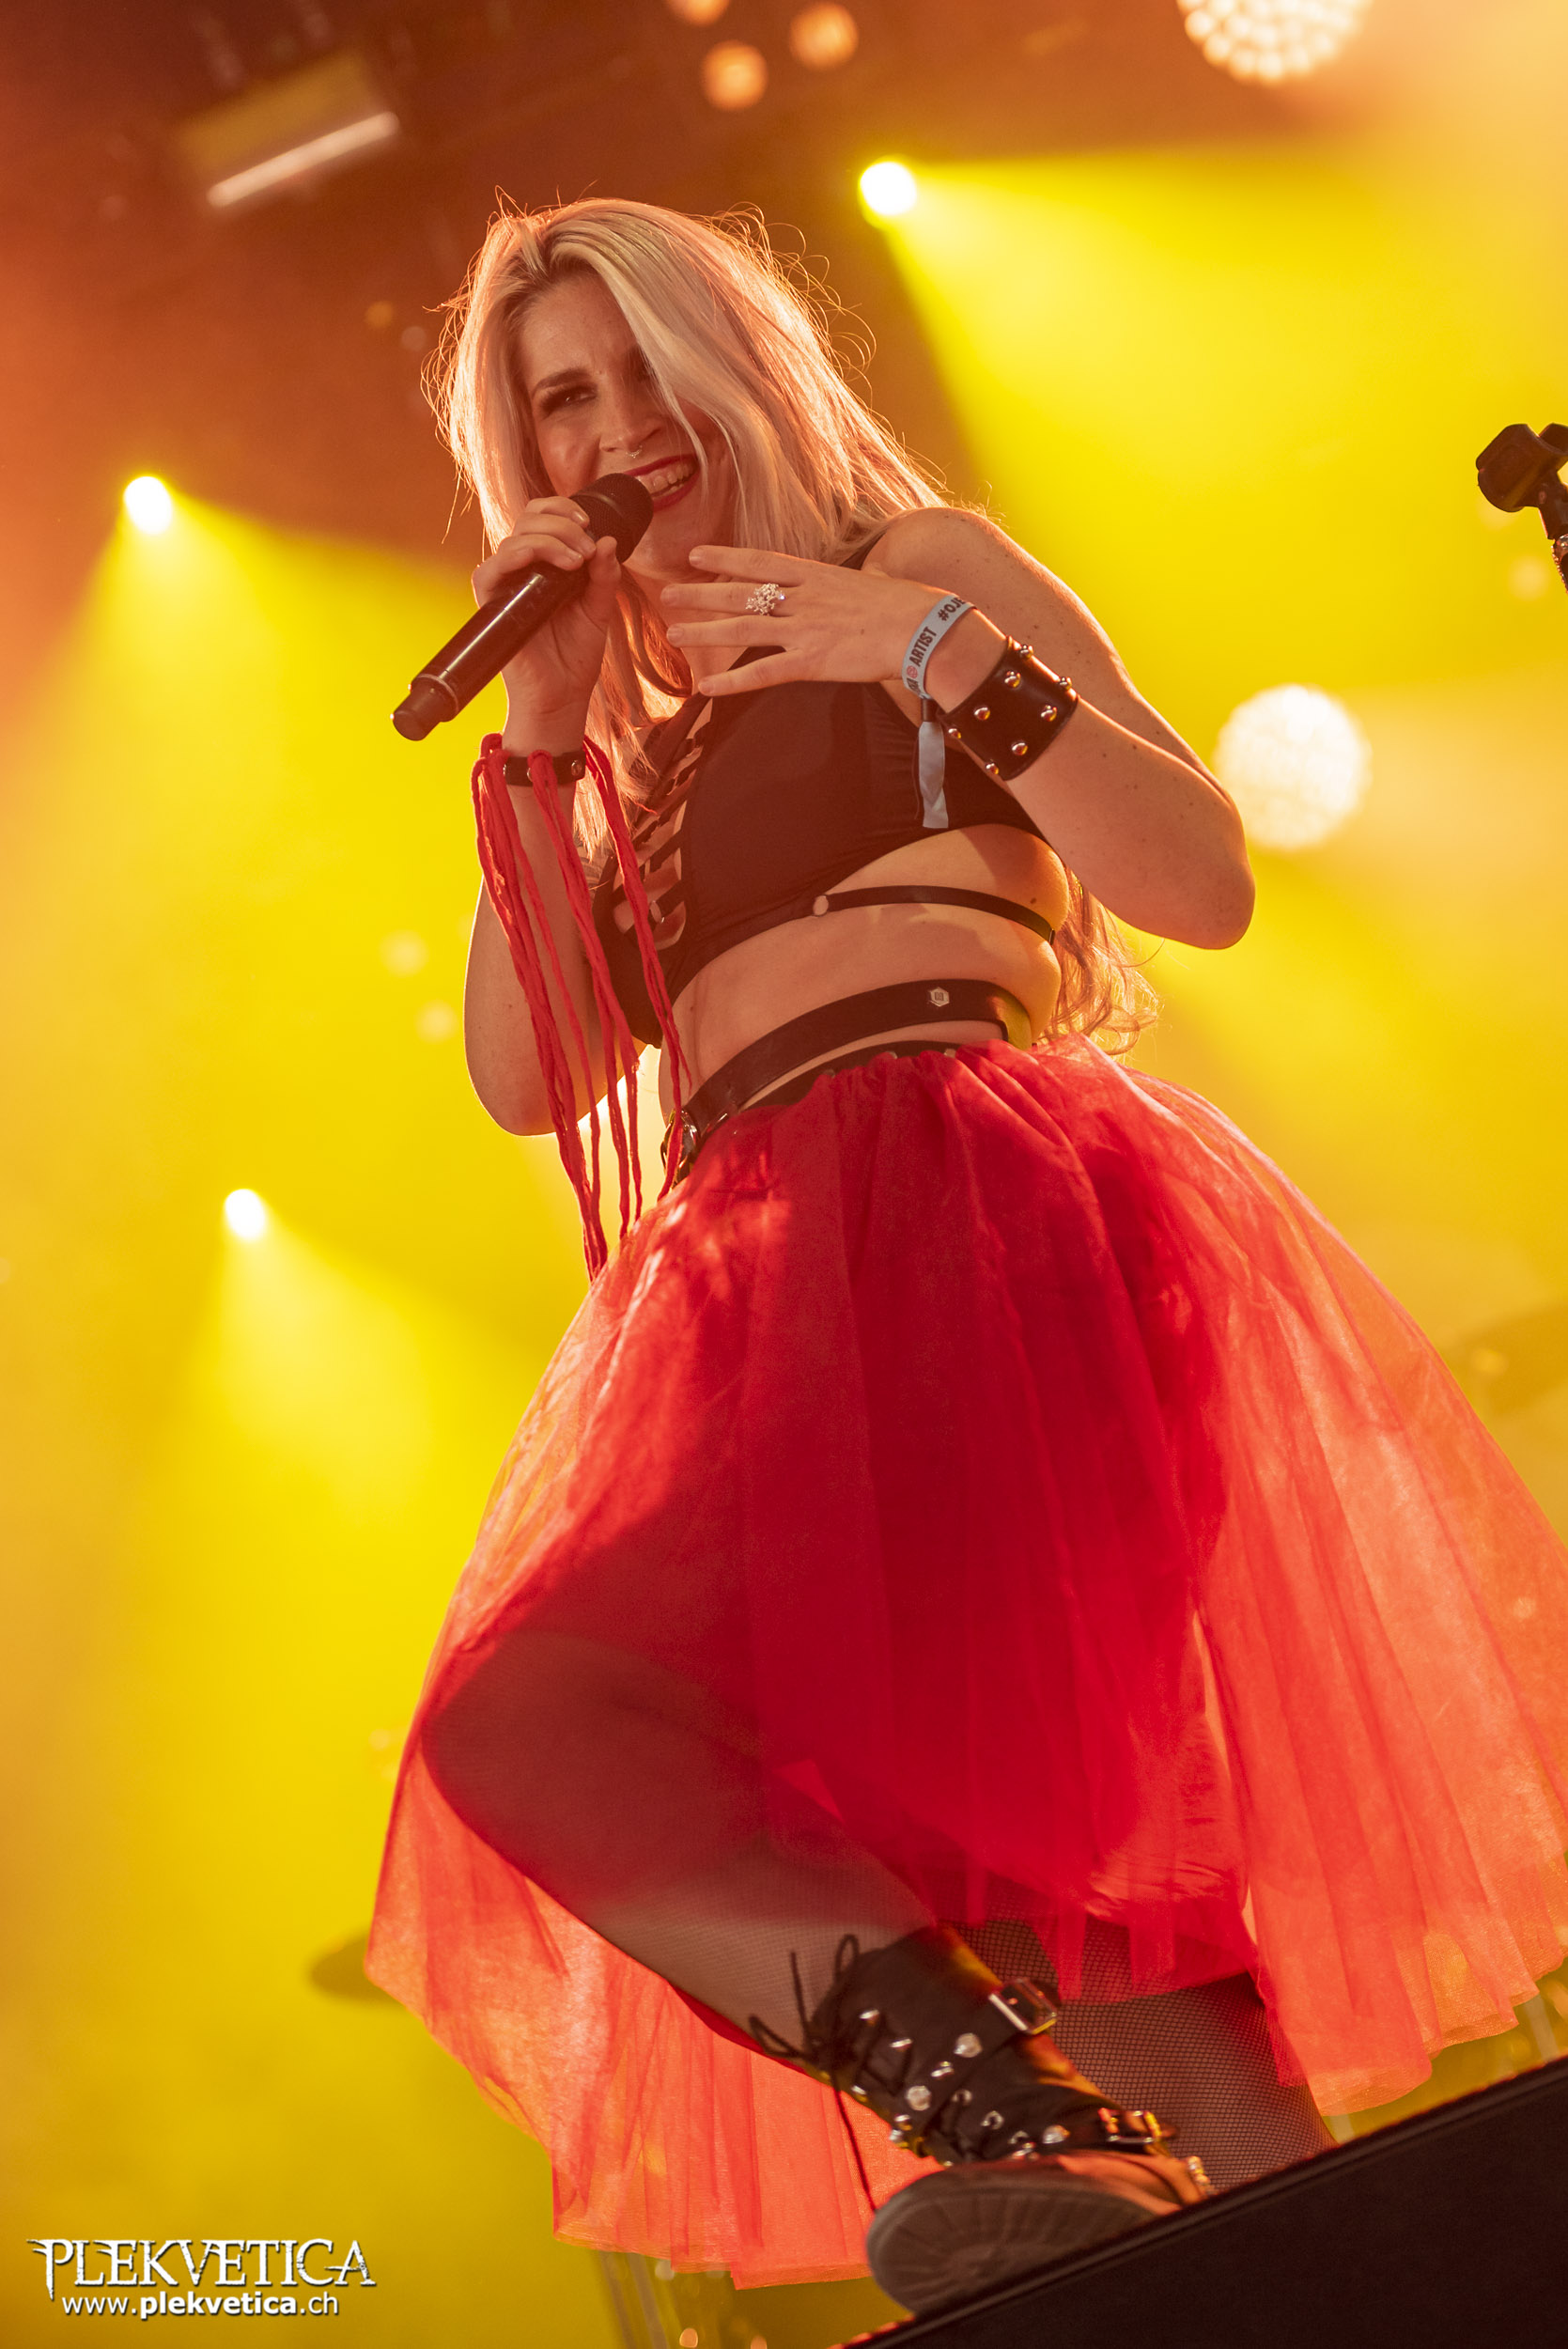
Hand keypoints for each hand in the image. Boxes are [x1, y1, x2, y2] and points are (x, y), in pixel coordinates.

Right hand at [472, 495, 622, 750]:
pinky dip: (519, 555)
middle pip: (527, 519)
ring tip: (578, 561)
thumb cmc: (576, 655)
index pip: (540, 517)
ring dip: (550, 538)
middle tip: (587, 547)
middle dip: (562, 523)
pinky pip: (492, 567)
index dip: (562, 508)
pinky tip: (548, 561)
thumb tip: (608, 540)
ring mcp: (504, 585)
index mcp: (542, 564)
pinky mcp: (491, 604)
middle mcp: (520, 570)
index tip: (590, 523)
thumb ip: (604, 575)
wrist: (563, 695)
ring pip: (514, 538)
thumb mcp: (598, 608)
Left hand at [661, 543, 964, 698]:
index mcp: (817, 576)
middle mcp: (803, 598)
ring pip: (741, 630)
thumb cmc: (908, 608)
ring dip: (703, 633)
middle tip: (669, 593)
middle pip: (740, 593)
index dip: (726, 558)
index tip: (697, 555)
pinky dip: (732, 682)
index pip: (761, 562)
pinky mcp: (812, 662)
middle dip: (701, 594)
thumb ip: (844, 589)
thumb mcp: (870, 584)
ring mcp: (804, 629)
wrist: (925, 628)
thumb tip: (847, 587)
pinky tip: (706, 688)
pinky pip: (762, 673)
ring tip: (672, 634)